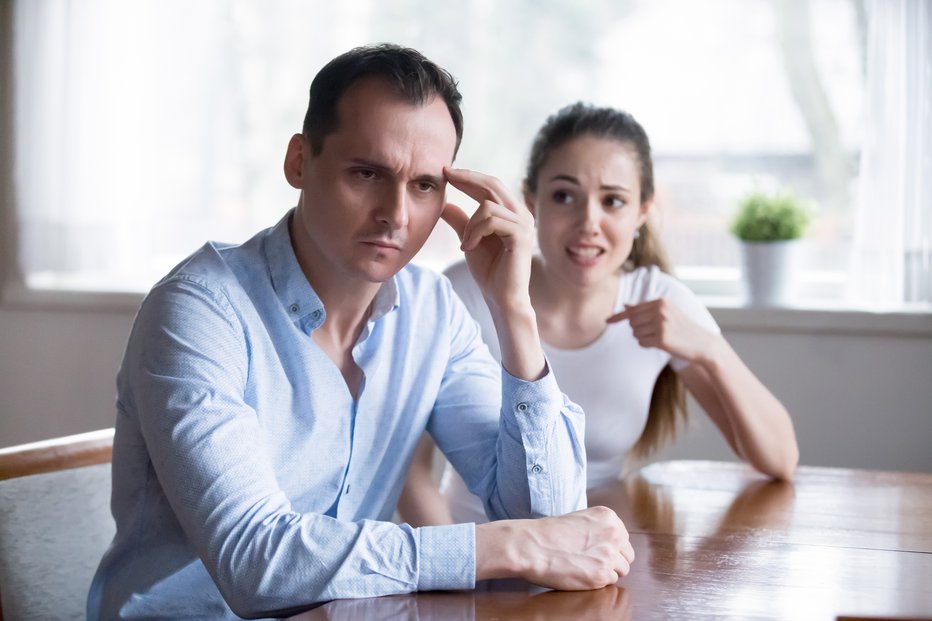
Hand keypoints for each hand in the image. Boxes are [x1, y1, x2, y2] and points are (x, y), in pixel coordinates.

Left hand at [441, 167, 535, 313]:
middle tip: (446, 175)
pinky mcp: (521, 236)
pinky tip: (469, 247)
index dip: (469, 177)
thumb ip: (461, 221)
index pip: (490, 186)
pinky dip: (475, 233)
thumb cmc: (490, 272)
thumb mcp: (469, 240)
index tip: (447, 171)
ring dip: (469, 225)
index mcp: (511, 213)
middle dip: (467, 179)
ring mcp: (524, 224)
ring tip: (465, 244)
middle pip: (493, 185)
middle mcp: (521, 214)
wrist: (502, 298)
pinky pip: (491, 221)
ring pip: (487, 206)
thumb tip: (444, 203)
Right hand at [476, 506, 635, 589]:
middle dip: (614, 560)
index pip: (623, 538)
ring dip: (606, 572)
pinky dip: (597, 582)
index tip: (598, 550)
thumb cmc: (548, 533)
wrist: (531, 545)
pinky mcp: (601, 574)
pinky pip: (609, 583)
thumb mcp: (580, 520)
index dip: (611, 547)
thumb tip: (609, 544)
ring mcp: (609, 555)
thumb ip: (598, 529)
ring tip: (585, 568)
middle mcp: (613, 534)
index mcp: (609, 517)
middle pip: (627, 555)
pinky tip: (581, 574)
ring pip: (621, 570)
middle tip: (593, 562)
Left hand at [606, 298, 715, 363]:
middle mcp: (660, 310)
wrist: (703, 343)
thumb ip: (645, 309)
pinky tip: (660, 344)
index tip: (607, 320)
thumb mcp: (667, 313)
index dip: (618, 316)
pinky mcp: (662, 339)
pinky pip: (642, 342)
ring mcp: (661, 324)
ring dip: (643, 337)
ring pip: (636, 333)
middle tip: (653, 332)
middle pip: (632, 322)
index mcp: (661, 301)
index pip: (633, 309)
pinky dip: (647, 345)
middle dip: (638, 329)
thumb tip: (625, 306)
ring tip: (659, 337)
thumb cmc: (683, 328)